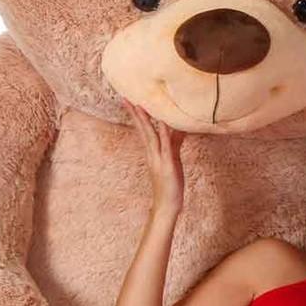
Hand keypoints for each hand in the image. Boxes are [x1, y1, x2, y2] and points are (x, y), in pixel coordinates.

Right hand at [123, 96, 186, 214]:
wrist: (167, 206)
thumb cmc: (170, 185)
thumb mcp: (172, 160)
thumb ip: (174, 144)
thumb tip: (178, 130)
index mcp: (153, 153)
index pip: (144, 130)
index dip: (138, 116)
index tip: (131, 102)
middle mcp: (153, 154)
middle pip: (144, 130)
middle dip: (136, 114)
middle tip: (127, 99)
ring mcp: (159, 159)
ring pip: (151, 136)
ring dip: (146, 120)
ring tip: (140, 105)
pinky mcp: (167, 165)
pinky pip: (166, 146)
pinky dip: (165, 134)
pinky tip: (164, 123)